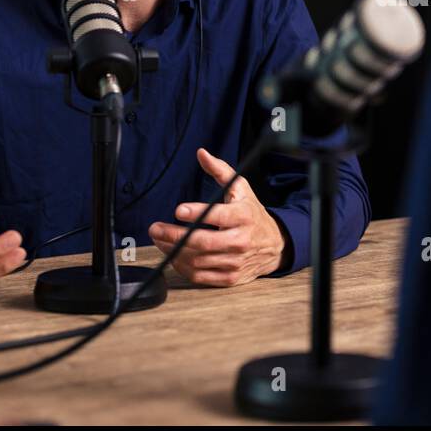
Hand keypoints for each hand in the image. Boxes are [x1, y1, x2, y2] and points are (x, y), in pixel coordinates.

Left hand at [148, 149, 286, 287]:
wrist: (275, 244)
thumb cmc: (252, 214)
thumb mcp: (241, 189)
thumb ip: (220, 171)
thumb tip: (201, 153)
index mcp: (244, 215)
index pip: (219, 215)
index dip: (198, 213)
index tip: (178, 210)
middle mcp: (241, 240)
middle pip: (203, 242)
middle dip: (174, 235)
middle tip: (155, 228)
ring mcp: (235, 261)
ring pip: (197, 260)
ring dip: (172, 250)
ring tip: (160, 239)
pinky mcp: (230, 277)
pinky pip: (199, 276)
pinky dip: (182, 266)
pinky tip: (173, 254)